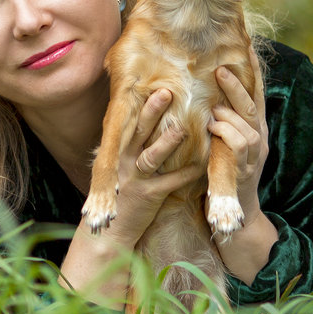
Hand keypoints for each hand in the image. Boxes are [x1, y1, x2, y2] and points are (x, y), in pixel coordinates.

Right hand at [62, 88, 201, 303]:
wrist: (111, 230)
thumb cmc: (122, 193)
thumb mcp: (121, 165)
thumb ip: (133, 144)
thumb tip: (148, 118)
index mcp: (118, 150)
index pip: (130, 122)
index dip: (142, 104)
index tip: (154, 83)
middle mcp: (123, 161)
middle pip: (139, 132)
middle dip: (152, 112)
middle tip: (166, 92)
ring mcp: (135, 179)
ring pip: (151, 156)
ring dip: (168, 141)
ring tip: (183, 127)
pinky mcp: (149, 196)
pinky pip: (170, 182)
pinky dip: (186, 173)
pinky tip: (200, 164)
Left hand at [208, 57, 268, 230]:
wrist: (236, 210)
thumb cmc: (224, 172)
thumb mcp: (223, 141)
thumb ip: (222, 119)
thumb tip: (208, 94)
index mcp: (255, 129)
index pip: (256, 95)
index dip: (254, 72)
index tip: (248, 46)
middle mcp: (259, 139)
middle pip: (253, 106)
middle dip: (238, 87)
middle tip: (219, 69)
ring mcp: (255, 155)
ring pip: (248, 125)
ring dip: (229, 113)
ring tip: (212, 109)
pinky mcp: (245, 170)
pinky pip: (240, 145)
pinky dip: (227, 133)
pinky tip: (213, 128)